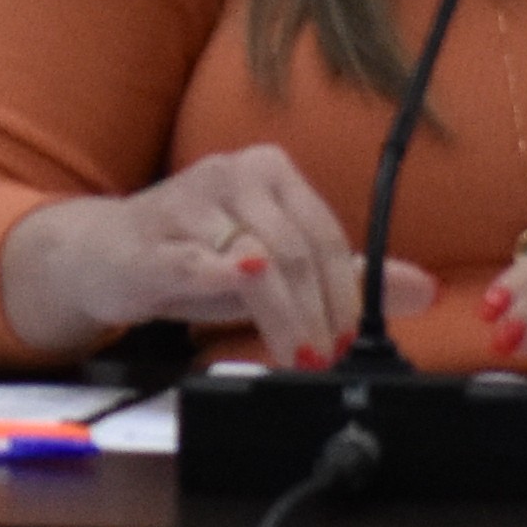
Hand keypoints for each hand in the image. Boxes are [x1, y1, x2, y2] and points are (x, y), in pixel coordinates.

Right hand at [0, 144, 433, 365]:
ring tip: (296, 355)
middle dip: (318, 311)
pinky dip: (221, 274)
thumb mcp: (275, 267)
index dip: (345, 291)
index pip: (325, 233)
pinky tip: (242, 286)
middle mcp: (231, 173)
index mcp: (269, 170)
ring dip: (282, 315)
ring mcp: (187, 201)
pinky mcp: (149, 239)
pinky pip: (194, 258)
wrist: (102, 255)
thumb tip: (424, 289)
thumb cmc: (194, 256)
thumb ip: (345, 276)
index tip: (350, 338)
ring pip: (254, 258)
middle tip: (324, 356)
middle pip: (294, 247)